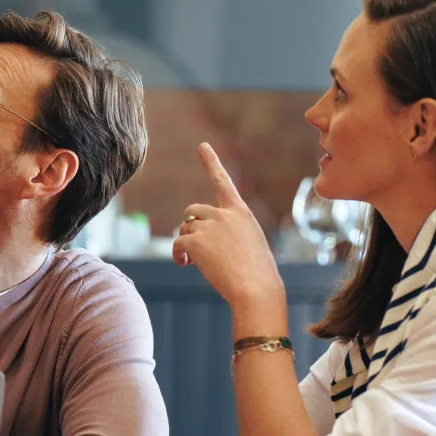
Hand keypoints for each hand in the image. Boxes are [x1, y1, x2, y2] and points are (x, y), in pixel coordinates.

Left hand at [173, 144, 285, 321]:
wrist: (256, 289)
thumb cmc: (257, 274)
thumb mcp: (250, 245)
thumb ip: (230, 234)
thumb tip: (202, 241)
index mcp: (241, 212)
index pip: (223, 182)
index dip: (211, 162)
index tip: (202, 146)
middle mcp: (224, 214)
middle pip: (194, 210)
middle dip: (191, 225)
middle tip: (194, 247)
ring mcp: (210, 226)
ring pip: (185, 227)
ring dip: (185, 242)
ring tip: (193, 261)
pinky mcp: (196, 240)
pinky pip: (178, 242)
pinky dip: (178, 253)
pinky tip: (185, 264)